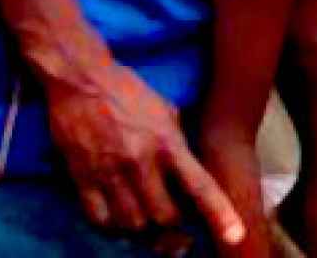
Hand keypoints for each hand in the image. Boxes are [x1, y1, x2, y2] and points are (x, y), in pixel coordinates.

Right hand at [44, 59, 243, 245]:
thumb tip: (188, 175)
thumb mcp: (167, 112)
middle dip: (172, 226)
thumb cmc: (130, 93)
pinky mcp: (81, 177)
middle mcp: (141, 161)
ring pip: (132, 224)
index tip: (235, 236)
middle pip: (164, 217)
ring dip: (141, 228)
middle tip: (171, 223)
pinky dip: (111, 226)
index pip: (200, 186)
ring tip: (144, 220)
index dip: (220, 214)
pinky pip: (99, 219)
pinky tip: (117, 218)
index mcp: (169, 143)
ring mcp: (110, 171)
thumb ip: (178, 145)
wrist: (83, 79)